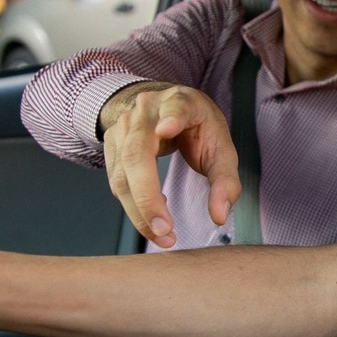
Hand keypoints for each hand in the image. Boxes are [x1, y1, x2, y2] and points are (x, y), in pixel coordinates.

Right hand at [101, 82, 240, 247]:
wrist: (166, 107)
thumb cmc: (197, 128)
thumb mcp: (220, 147)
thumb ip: (225, 181)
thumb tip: (219, 216)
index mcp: (181, 101)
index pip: (175, 106)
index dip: (171, 117)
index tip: (167, 128)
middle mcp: (146, 110)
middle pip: (136, 152)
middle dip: (147, 196)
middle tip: (165, 229)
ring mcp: (123, 125)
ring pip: (120, 172)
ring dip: (138, 211)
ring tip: (163, 235)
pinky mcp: (111, 143)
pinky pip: (116, 180)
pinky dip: (133, 205)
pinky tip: (154, 216)